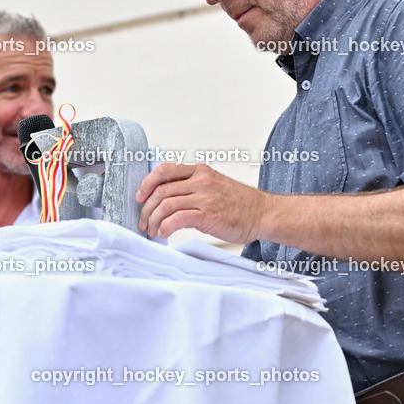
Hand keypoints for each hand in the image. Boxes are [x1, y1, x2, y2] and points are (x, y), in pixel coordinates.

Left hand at [136, 163, 267, 241]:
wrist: (263, 213)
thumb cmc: (239, 203)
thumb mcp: (213, 185)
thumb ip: (191, 186)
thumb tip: (165, 198)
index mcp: (200, 171)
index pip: (164, 170)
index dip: (147, 184)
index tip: (139, 197)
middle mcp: (201, 181)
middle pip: (161, 190)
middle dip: (146, 208)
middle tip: (143, 221)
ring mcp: (205, 197)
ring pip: (166, 205)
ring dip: (154, 220)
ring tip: (152, 230)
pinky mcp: (208, 215)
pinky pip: (178, 218)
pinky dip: (166, 227)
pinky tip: (164, 233)